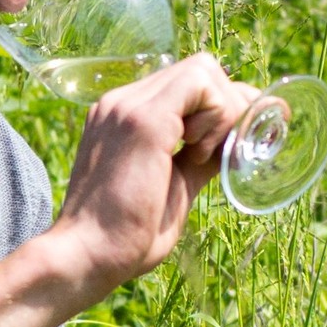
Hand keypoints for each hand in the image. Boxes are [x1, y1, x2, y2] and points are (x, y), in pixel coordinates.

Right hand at [48, 52, 253, 297]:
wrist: (88, 256)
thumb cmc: (129, 234)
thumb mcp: (177, 184)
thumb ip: (201, 157)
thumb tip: (235, 143)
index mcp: (126, 114)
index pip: (191, 83)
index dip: (226, 105)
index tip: (239, 141)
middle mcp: (124, 101)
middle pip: (202, 69)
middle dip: (231, 107)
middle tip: (220, 154)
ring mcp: (129, 105)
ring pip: (204, 70)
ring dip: (223, 111)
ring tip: (202, 155)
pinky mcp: (142, 121)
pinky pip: (201, 85)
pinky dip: (217, 115)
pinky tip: (197, 152)